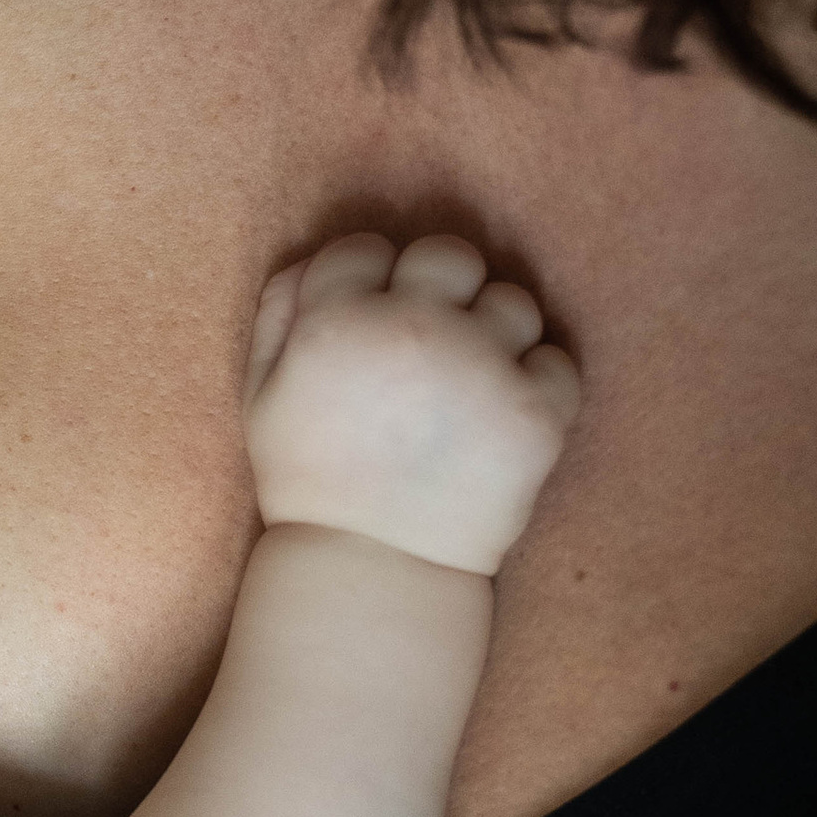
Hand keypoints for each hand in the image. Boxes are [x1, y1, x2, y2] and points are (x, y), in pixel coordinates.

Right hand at [242, 233, 580, 574]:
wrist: (373, 568)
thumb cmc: (312, 481)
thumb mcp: (260, 396)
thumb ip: (279, 314)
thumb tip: (317, 261)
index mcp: (337, 321)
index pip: (365, 248)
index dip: (368, 280)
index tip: (371, 318)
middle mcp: (413, 328)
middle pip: (448, 255)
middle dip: (439, 289)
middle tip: (430, 343)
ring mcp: (481, 367)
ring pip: (512, 302)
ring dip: (494, 334)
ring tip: (470, 386)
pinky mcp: (535, 411)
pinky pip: (556, 360)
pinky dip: (537, 383)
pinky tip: (501, 415)